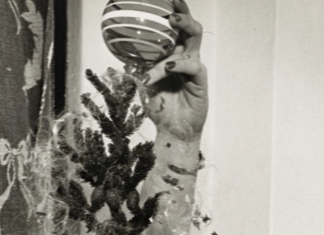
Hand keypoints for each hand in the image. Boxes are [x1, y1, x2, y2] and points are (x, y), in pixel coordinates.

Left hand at [141, 2, 207, 141]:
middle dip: (181, 12)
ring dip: (184, 26)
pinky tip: (168, 67)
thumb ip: (140, 69)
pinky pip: (192, 66)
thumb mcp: (145, 86)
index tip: (160, 1)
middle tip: (170, 6)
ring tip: (171, 21)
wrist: (172, 132)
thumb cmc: (161, 109)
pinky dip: (179, 64)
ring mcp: (194, 67)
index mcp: (173, 56)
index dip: (171, 13)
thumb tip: (123, 57)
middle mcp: (185, 58)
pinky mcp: (200, 81)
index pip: (174, 31)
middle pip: (189, 27)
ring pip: (193, 39)